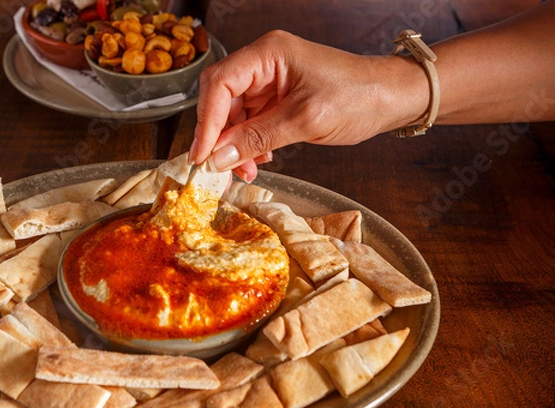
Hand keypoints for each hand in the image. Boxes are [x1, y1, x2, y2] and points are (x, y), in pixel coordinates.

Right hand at [188, 30, 427, 180]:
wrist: (389, 99)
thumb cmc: (357, 96)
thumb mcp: (305, 120)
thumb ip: (258, 138)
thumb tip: (218, 157)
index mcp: (268, 54)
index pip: (219, 83)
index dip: (205, 121)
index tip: (202, 155)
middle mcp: (263, 64)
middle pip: (221, 99)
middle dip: (220, 137)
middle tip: (220, 169)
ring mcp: (270, 82)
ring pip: (234, 115)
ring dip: (236, 146)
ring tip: (247, 170)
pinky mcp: (278, 100)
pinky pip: (251, 123)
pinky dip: (250, 144)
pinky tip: (261, 159)